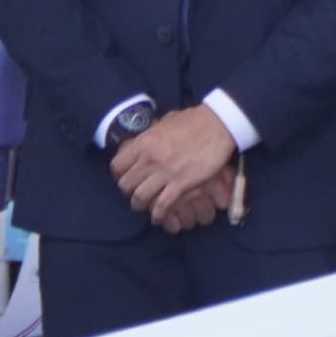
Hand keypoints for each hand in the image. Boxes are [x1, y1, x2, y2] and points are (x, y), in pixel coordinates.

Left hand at [112, 105, 236, 222]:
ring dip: (142, 205)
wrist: (219, 124)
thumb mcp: (167, 121)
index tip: (128, 177)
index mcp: (144, 143)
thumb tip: (150, 134)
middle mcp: (149, 159)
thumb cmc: (195, 120)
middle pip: (126, 185)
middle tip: (138, 192)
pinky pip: (162, 205)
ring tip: (147, 207)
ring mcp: (165, 173)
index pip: (117, 166)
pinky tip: (159, 216)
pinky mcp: (181, 183)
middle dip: (130, 191)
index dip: (121, 174)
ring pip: (140, 197)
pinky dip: (159, 214)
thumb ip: (154, 131)